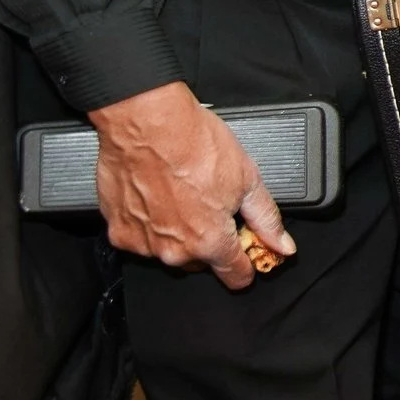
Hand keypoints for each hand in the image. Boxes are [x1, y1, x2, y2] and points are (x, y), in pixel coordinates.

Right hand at [87, 81, 292, 288]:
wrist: (148, 123)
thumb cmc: (195, 145)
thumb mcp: (248, 179)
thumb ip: (266, 219)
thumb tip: (282, 244)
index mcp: (209, 242)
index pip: (235, 276)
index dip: (246, 264)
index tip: (246, 250)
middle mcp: (173, 251)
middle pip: (201, 261)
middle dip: (209, 240)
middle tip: (211, 205)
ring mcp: (142, 243)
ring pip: (169, 249)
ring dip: (178, 231)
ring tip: (183, 194)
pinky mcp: (117, 229)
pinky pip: (141, 235)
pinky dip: (150, 221)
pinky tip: (158, 195)